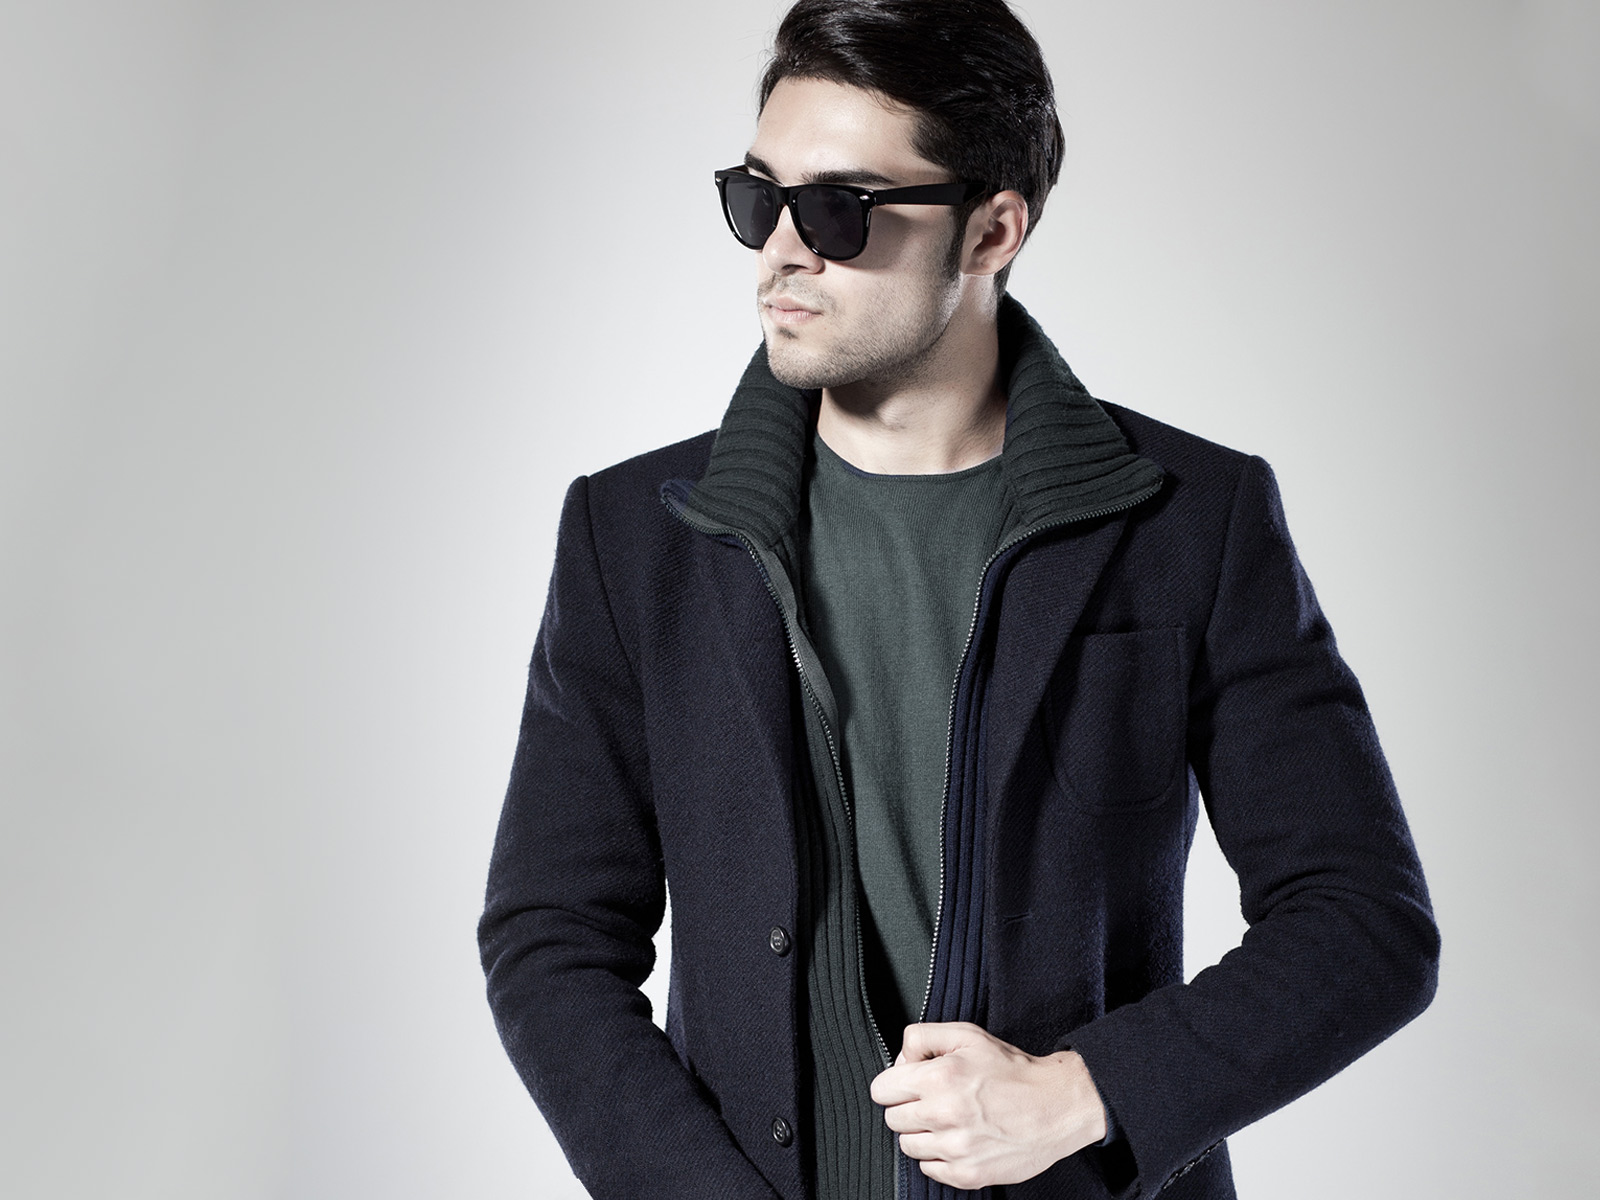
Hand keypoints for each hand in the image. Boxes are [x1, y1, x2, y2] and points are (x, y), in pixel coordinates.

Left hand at [869, 1022, 1106, 1189]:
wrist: (1057, 1106)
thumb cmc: (1014, 1071)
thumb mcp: (968, 1035)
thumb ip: (923, 1038)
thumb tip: (899, 1061)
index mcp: (939, 1078)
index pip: (881, 1090)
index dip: (895, 1083)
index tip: (910, 1083)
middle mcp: (943, 1115)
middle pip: (892, 1119)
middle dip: (908, 1107)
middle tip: (934, 1100)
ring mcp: (955, 1149)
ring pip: (907, 1146)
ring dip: (922, 1133)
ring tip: (949, 1120)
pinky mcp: (968, 1174)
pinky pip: (929, 1169)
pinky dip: (939, 1156)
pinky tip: (959, 1139)